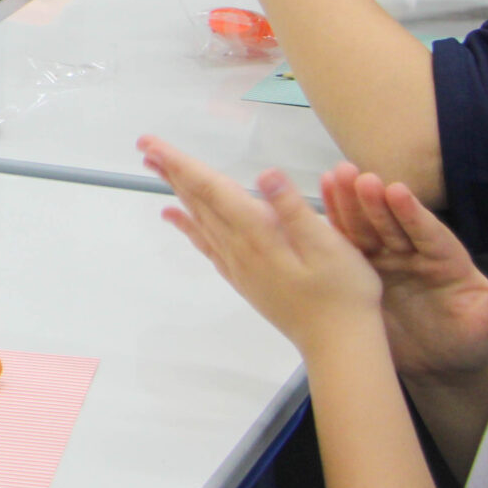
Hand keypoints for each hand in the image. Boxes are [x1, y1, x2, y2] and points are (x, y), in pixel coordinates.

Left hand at [139, 135, 382, 357]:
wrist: (338, 344)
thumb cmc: (343, 292)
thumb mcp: (329, 246)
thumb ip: (294, 209)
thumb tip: (266, 174)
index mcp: (258, 233)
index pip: (211, 190)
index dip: (181, 163)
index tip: (152, 143)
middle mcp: (239, 248)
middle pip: (197, 201)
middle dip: (171, 170)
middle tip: (144, 145)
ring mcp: (238, 265)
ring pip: (198, 219)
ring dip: (176, 191)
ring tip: (155, 169)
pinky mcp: (243, 278)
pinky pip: (205, 243)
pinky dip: (186, 225)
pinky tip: (174, 216)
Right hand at [320, 164, 487, 380]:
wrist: (442, 367)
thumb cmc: (472, 341)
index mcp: (446, 260)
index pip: (429, 233)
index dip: (413, 213)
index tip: (397, 190)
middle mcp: (415, 254)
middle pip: (392, 224)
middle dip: (375, 202)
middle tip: (357, 175)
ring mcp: (388, 262)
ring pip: (366, 230)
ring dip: (349, 205)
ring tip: (333, 177)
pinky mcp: (364, 275)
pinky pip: (347, 250)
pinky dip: (333, 229)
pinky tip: (316, 207)